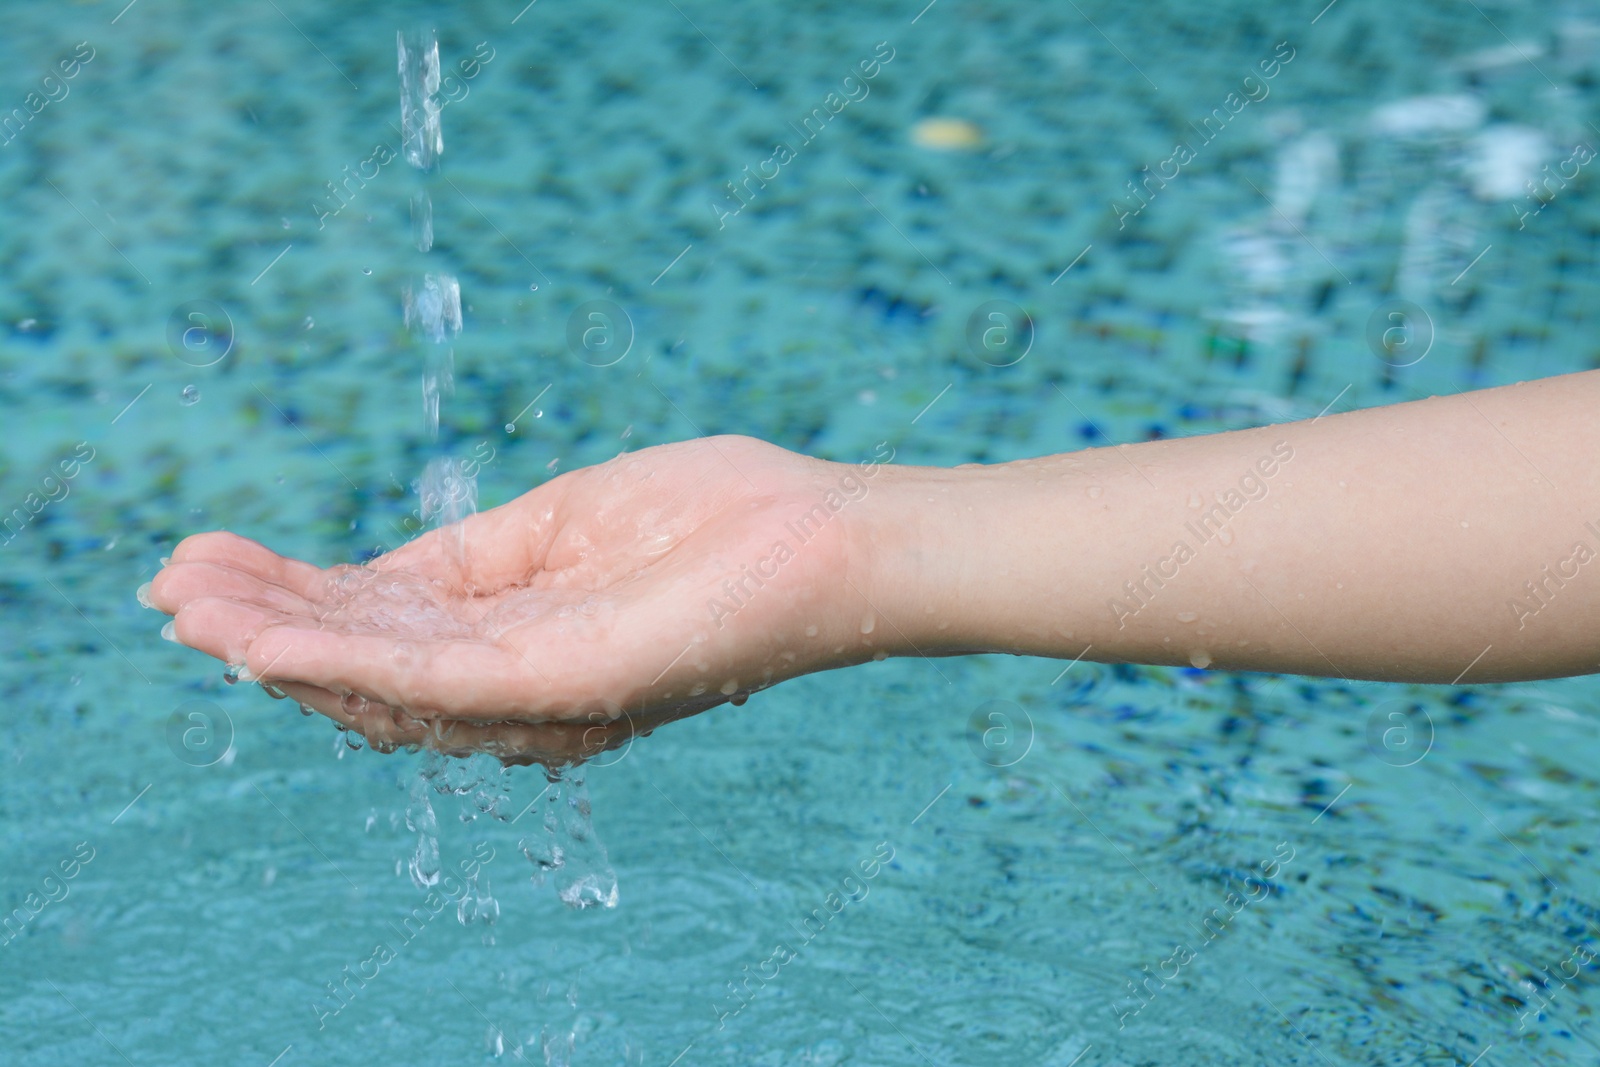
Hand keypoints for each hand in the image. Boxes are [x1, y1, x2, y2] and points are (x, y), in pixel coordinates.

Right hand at [149, 436, 897, 748]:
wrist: (824, 538)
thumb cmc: (717, 521)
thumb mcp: (563, 525)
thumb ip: (469, 560)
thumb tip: (370, 572)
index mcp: (521, 637)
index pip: (386, 627)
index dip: (293, 601)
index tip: (209, 562)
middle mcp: (522, 684)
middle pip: (368, 666)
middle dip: (264, 627)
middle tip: (171, 583)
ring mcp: (543, 691)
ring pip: (384, 683)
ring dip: (279, 644)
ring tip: (191, 603)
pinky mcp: (568, 685)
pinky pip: (438, 682)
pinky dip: (347, 659)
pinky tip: (270, 637)